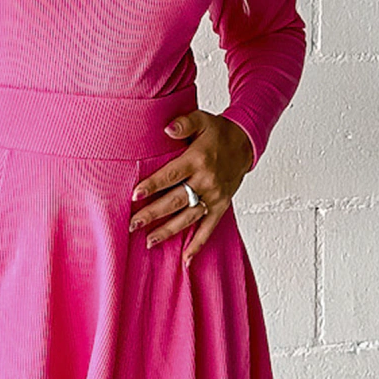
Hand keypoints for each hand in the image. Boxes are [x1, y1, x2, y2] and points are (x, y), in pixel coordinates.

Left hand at [128, 110, 252, 266]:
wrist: (245, 143)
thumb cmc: (218, 132)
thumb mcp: (202, 119)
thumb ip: (184, 123)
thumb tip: (167, 128)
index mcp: (198, 160)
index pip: (171, 175)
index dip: (153, 185)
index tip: (134, 196)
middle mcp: (207, 181)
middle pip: (176, 200)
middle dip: (153, 213)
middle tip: (132, 224)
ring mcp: (215, 196)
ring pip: (189, 217)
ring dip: (169, 231)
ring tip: (148, 241)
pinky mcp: (221, 206)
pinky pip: (209, 228)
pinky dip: (198, 244)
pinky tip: (185, 259)